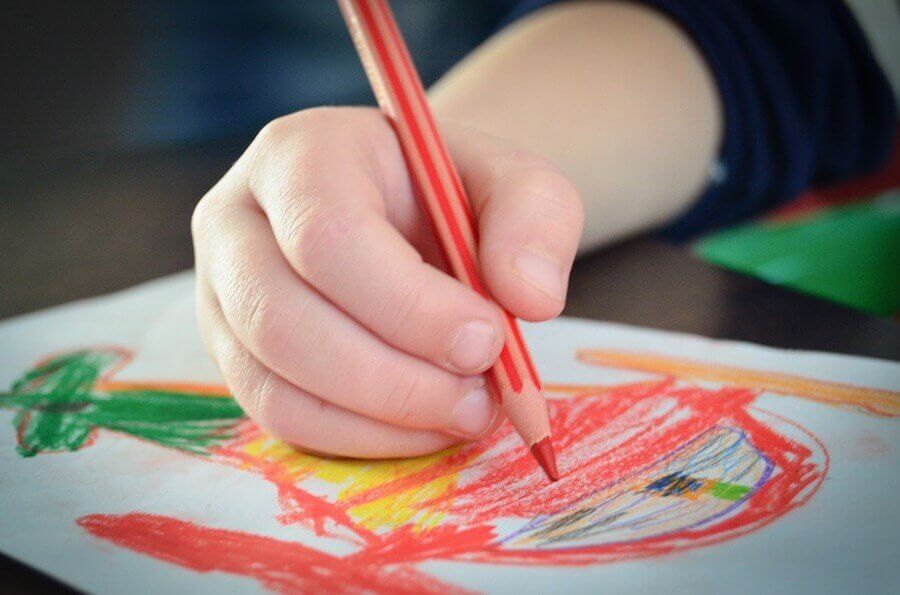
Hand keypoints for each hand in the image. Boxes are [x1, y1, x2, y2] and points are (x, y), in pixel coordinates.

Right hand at [192, 107, 582, 457]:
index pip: (326, 236)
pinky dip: (359, 438)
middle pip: (283, 319)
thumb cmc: (451, 195)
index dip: (407, 304)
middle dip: (393, 378)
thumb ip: (534, 219)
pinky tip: (422, 425)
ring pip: (273, 382)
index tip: (488, 340)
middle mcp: (236, 221)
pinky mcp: (234, 353)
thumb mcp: (514, 181)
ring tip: (462, 413)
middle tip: (479, 399)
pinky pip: (280, 416)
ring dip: (379, 419)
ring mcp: (221, 294)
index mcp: (300, 155)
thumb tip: (527, 299)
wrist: (407, 213)